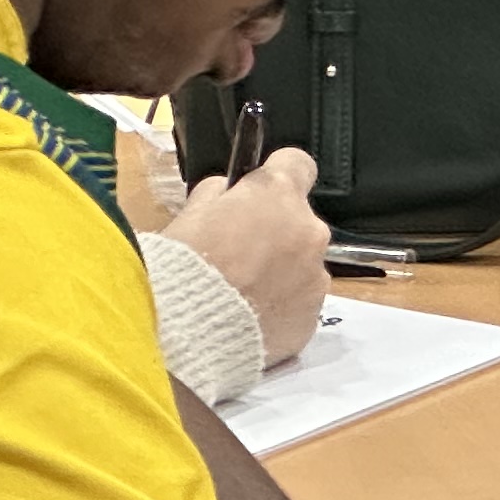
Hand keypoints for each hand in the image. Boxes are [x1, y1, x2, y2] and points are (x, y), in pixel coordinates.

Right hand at [161, 147, 328, 368]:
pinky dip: (280, 307)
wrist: (188, 335)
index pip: (298, 164)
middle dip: (274, 232)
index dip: (277, 177)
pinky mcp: (312, 318)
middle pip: (299, 221)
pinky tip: (248, 321)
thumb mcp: (188, 215)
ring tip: (240, 296)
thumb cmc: (183, 266)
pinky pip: (299, 303)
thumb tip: (228, 193)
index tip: (257, 194)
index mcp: (278, 195)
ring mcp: (316, 277)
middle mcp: (309, 231)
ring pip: (301, 264)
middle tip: (237, 256)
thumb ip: (217, 195)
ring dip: (280, 272)